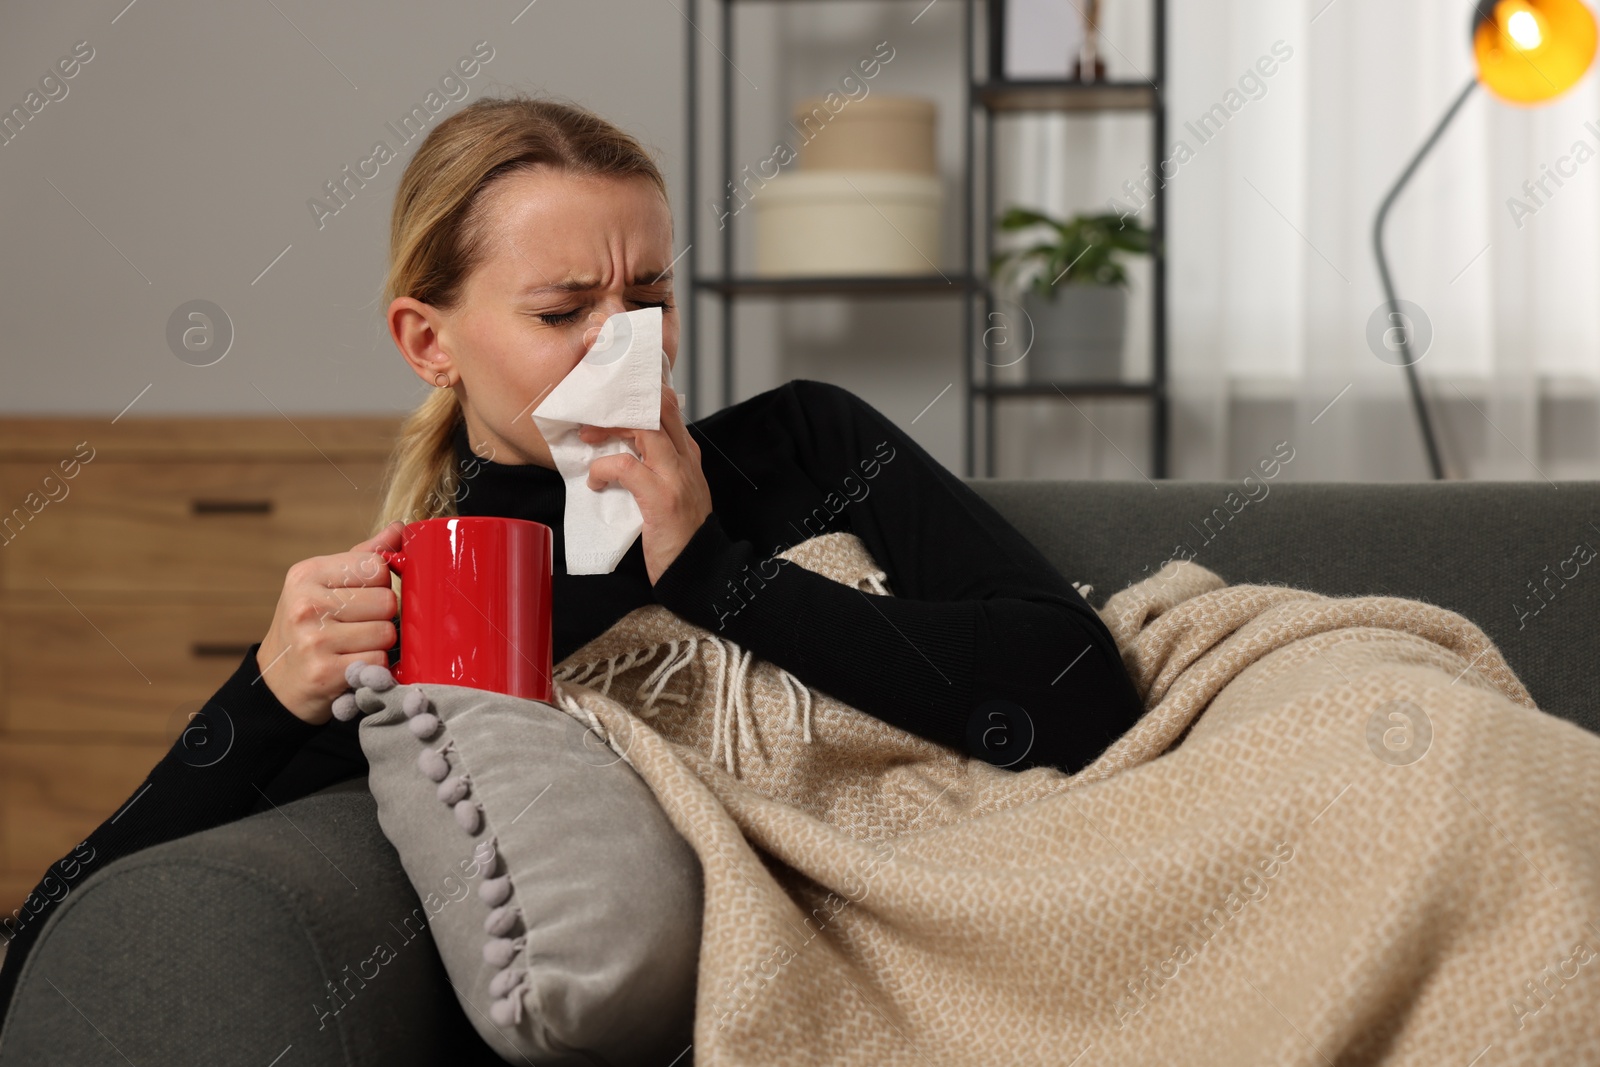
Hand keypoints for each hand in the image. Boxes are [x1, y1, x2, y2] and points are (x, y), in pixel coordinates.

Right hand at [255, 523, 402, 724]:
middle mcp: (307, 604)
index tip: (361, 597)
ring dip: (379, 643)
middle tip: (358, 626)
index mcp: (307, 573)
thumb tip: (399, 528)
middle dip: (382, 616)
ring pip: (386, 632)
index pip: (376, 566)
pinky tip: (353, 664)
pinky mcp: (325, 672)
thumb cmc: (309, 627)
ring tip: (354, 646)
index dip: (380, 584)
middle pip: (386, 600)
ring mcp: (314, 639)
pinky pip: (379, 661)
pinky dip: (374, 667)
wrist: (276, 683)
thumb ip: (363, 557)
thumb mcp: (324, 585)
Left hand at [580, 381, 712, 584]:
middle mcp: (685, 459)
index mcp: (688, 455)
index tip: (609, 404)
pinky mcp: (661, 497)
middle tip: (592, 420)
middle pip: (658, 408)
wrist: (699, 570)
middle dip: (620, 406)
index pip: (667, 407)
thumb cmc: (680, 534)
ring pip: (644, 429)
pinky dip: (603, 469)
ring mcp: (675, 476)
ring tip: (588, 441)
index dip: (638, 397)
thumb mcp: (672, 491)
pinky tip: (595, 482)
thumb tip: (620, 448)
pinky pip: (626, 466)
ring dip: (608, 430)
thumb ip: (655, 467)